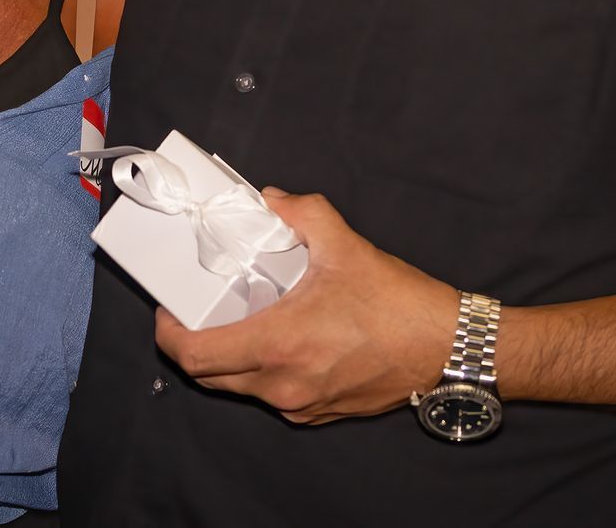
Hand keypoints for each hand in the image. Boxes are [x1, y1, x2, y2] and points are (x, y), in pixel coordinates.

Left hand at [153, 190, 458, 424]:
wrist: (447, 349)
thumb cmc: (398, 304)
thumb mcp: (345, 245)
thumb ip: (301, 213)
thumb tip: (270, 200)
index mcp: (279, 346)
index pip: (195, 356)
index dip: (168, 334)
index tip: (168, 311)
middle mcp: (282, 386)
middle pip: (210, 376)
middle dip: (195, 344)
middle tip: (200, 309)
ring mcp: (300, 406)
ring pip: (241, 388)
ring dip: (231, 357)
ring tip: (244, 317)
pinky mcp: (319, 414)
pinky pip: (272, 395)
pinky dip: (263, 370)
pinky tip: (283, 337)